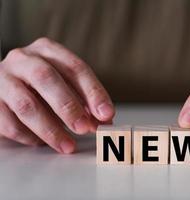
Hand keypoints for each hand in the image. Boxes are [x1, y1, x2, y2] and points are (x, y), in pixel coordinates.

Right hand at [0, 37, 114, 152]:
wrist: (4, 84)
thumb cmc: (40, 84)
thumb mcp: (64, 84)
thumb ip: (84, 100)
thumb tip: (104, 121)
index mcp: (47, 50)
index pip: (75, 67)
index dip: (93, 92)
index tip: (106, 114)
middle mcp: (23, 59)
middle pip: (47, 79)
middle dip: (69, 107)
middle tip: (85, 128)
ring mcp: (2, 78)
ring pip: (26, 104)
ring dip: (51, 128)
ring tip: (68, 145)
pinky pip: (9, 122)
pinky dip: (29, 136)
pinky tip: (42, 143)